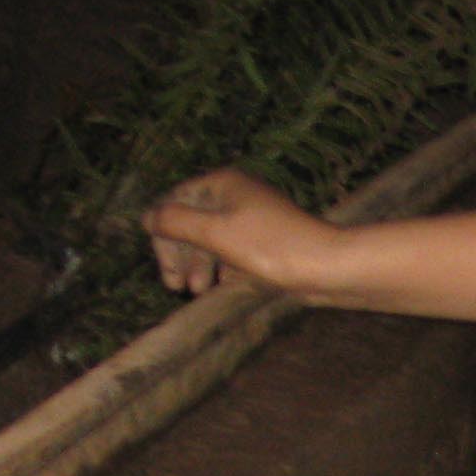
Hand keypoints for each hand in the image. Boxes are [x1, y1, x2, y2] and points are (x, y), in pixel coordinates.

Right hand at [140, 168, 341, 297]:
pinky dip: (223, 267)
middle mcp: (237, 194)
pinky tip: (221, 287)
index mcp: (223, 183)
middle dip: (181, 254)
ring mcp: (253, 217)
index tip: (165, 268)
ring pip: (213, 238)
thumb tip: (146, 217)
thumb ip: (176, 222)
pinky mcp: (267, 240)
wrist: (329, 266)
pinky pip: (233, 251)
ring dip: (200, 265)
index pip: (176, 202)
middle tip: (176, 286)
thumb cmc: (271, 246)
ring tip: (198, 292)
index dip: (163, 234)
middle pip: (192, 221)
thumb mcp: (215, 232)